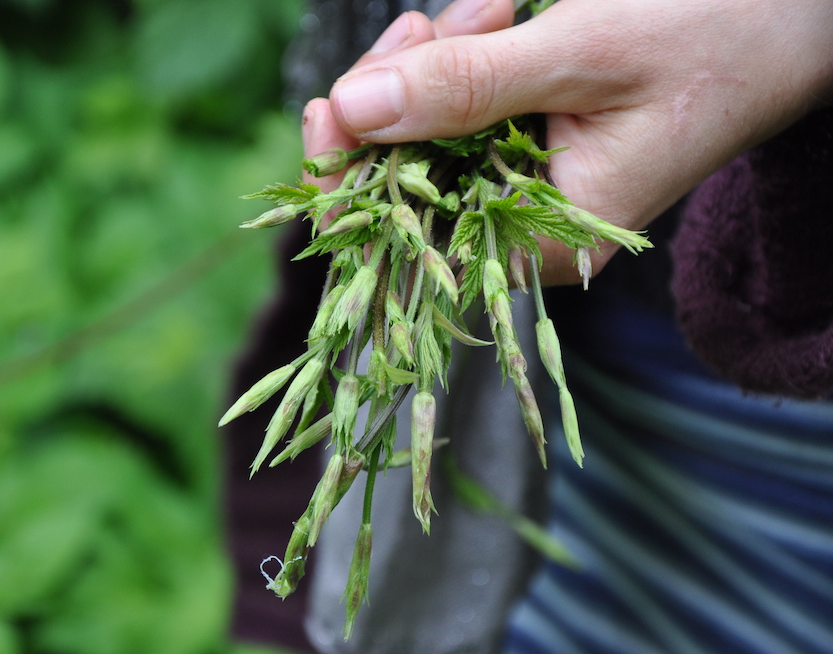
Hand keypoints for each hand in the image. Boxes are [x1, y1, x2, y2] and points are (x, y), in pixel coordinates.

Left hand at [304, 0, 832, 283]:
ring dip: (441, 56)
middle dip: (406, 88)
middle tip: (444, 23)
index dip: (348, 183)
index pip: (407, 244)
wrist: (790, 21)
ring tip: (500, 12)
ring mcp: (521, 184)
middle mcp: (525, 228)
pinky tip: (501, 17)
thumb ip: (467, 88)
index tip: (331, 104)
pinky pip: (459, 102)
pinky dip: (464, 51)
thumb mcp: (586, 57)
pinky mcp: (524, 143)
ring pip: (425, 128)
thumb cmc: (716, 39)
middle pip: (404, 177)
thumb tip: (355, 110)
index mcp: (545, 243)